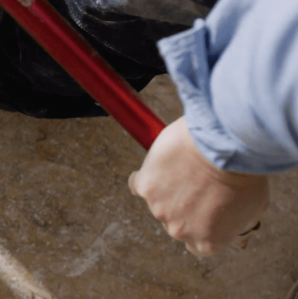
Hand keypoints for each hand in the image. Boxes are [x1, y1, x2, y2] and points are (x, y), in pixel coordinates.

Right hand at [128, 116, 268, 255]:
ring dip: (169, 187)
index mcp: (207, 242)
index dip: (201, 225)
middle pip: (176, 222)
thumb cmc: (244, 174)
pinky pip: (138, 184)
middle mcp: (180, 231)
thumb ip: (233, 222)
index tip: (204, 211)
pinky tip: (158, 166)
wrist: (224, 147)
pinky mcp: (146, 187)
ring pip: (159, 201)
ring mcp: (160, 209)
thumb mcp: (252, 208)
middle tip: (197, 183)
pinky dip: (147, 176)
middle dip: (184, 205)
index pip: (197, 244)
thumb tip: (228, 221)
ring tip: (186, 167)